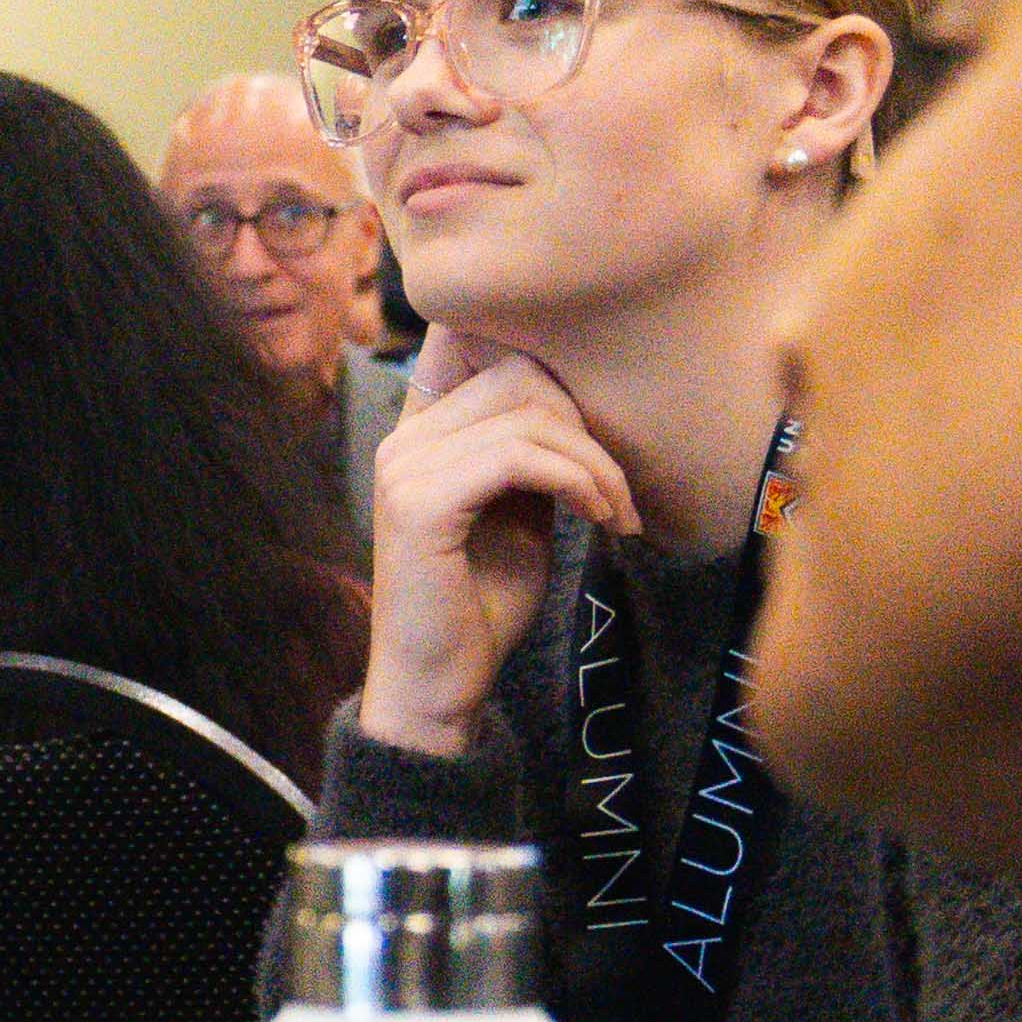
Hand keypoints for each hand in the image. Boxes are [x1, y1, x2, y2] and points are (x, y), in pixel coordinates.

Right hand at [358, 328, 637, 758]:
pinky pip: (519, 457)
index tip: (592, 420)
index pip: (469, 337)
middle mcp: (403, 439)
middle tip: (619, 490)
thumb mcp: (521, 508)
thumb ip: (536, 451)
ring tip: (615, 510)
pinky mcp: (420, 503)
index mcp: (421, 433)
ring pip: (528, 415)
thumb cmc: (482, 602)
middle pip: (519, 372)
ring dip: (594, 461)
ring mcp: (405, 467)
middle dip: (588, 425)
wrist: (439, 683)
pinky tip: (599, 516)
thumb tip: (587, 404)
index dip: (540, 353)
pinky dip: (577, 481)